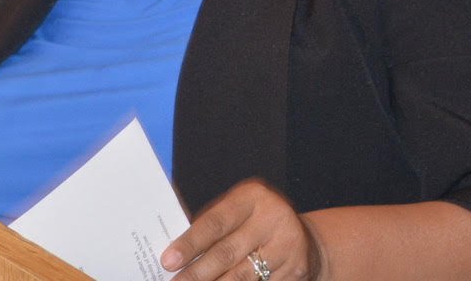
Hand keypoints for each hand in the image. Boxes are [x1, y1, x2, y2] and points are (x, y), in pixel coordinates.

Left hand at [161, 179, 324, 279]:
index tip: (168, 261)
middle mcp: (272, 217)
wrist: (302, 238)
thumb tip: (177, 254)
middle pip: (226, 253)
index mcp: (252, 196)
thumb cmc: (256, 224)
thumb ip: (212, 228)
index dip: (190, 244)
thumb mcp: (238, 213)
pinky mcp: (296, 269)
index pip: (215, 222)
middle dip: (197, 273)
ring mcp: (287, 244)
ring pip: (242, 276)